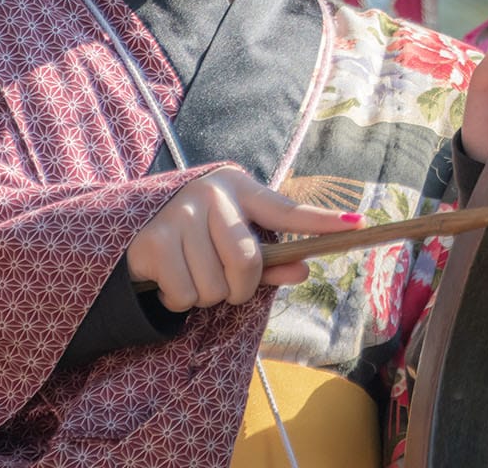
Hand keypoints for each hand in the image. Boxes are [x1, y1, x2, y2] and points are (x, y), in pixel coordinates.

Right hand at [126, 166, 363, 310]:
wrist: (130, 232)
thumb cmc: (195, 238)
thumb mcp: (232, 240)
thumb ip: (271, 259)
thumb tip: (304, 270)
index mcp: (238, 188)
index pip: (286, 209)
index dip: (321, 221)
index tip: (357, 225)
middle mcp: (210, 193)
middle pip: (247, 262)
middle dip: (240, 288)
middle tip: (227, 286)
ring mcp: (179, 214)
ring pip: (215, 286)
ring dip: (206, 296)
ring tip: (190, 275)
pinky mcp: (152, 240)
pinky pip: (185, 295)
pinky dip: (179, 301)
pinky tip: (169, 280)